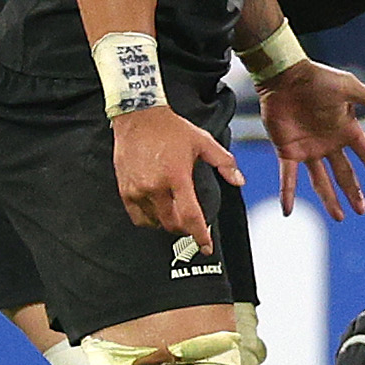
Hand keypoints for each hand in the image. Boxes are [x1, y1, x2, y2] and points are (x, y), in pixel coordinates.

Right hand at [110, 103, 242, 250]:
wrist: (138, 117)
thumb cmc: (172, 129)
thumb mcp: (204, 142)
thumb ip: (225, 163)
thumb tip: (240, 181)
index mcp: (177, 177)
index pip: (190, 216)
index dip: (199, 235)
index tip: (206, 247)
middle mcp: (155, 187)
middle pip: (172, 224)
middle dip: (185, 229)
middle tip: (192, 224)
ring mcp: (137, 190)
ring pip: (154, 223)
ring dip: (167, 224)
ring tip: (175, 215)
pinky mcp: (124, 190)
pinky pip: (137, 217)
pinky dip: (149, 220)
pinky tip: (158, 211)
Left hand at [255, 57, 364, 218]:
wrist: (285, 76)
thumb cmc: (318, 78)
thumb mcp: (349, 88)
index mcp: (346, 129)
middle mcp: (329, 143)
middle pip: (345, 173)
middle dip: (354, 192)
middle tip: (361, 210)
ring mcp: (309, 149)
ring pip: (321, 181)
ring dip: (330, 199)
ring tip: (339, 217)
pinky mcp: (287, 151)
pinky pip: (288, 177)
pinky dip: (287, 194)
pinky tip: (288, 211)